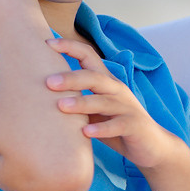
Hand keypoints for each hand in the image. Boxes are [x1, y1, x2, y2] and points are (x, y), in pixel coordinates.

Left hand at [45, 36, 186, 170]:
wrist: (151, 146)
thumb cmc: (115, 125)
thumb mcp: (94, 109)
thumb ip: (75, 99)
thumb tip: (38, 94)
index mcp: (106, 82)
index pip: (88, 56)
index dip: (70, 47)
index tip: (47, 44)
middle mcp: (117, 90)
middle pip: (94, 77)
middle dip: (71, 77)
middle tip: (48, 82)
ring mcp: (127, 107)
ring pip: (104, 101)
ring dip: (82, 103)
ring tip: (61, 106)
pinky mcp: (134, 126)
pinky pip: (118, 125)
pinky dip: (102, 129)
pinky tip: (86, 133)